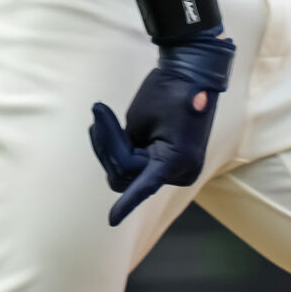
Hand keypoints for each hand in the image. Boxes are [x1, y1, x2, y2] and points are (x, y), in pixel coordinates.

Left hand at [88, 34, 233, 224]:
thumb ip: (125, 147)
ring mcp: (177, 167)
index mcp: (177, 160)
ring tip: (101, 116)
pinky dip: (123, 147)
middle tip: (99, 115)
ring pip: (130, 171)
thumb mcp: (139, 119)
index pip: (144, 185)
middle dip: (109, 148)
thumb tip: (117, 163)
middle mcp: (181, 170)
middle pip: (128, 174)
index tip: (111, 220)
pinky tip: (105, 127)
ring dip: (112, 146)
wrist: (191, 71)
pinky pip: (138, 164)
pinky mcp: (170, 159)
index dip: (128, 204)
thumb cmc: (168, 90)